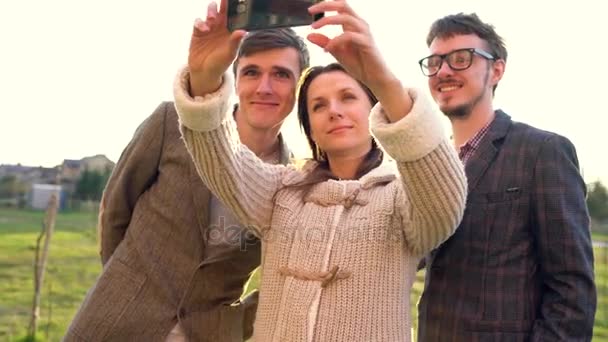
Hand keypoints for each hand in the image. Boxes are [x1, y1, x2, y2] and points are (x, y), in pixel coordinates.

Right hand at [188, 0, 246, 95]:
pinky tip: (204, 29)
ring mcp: (209, 28)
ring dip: (211, 11)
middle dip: (223, 5)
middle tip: (224, 1)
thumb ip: (235, 42)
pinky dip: (200, 23)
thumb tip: (243, 32)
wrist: (204, 73)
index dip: (235, 9)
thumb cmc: (220, 64)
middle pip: (222, 11)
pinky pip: (198, 22)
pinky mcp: (198, 32)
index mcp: (231, 31)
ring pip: (210, 13)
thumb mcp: (229, 54)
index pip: (234, 17)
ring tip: (212, 17)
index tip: (237, 2)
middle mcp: (220, 27)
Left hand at [308, 0, 410, 121]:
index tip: (311, 11)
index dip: (326, 5)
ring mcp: (364, 32)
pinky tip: (327, 49)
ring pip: (345, 17)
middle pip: (343, 5)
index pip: (340, 6)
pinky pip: (349, 36)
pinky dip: (335, 41)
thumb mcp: (337, 53)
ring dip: (327, 21)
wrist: (375, 78)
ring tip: (315, 28)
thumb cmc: (360, 64)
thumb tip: (309, 35)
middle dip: (326, 5)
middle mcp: (359, 25)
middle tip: (312, 12)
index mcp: (353, 25)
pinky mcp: (367, 42)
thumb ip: (325, 43)